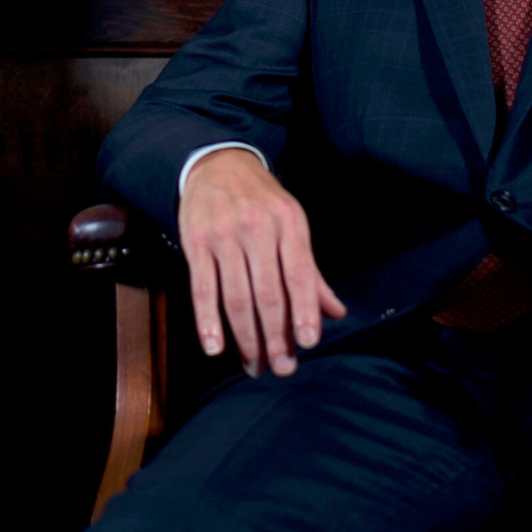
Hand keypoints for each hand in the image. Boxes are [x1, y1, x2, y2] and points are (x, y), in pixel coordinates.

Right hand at [178, 149, 346, 377]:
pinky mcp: (195, 242)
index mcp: (289, 222)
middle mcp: (257, 228)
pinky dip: (208, 322)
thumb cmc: (262, 201)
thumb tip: (336, 312)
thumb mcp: (292, 224)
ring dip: (246, 338)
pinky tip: (216, 347)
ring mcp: (224, 235)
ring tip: (255, 365)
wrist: (217, 164)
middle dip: (276, 336)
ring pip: (236, 296)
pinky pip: (202, 289)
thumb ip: (311, 271)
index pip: (299, 274)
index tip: (309, 343)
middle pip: (268, 293)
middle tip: (282, 367)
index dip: (304, 310)